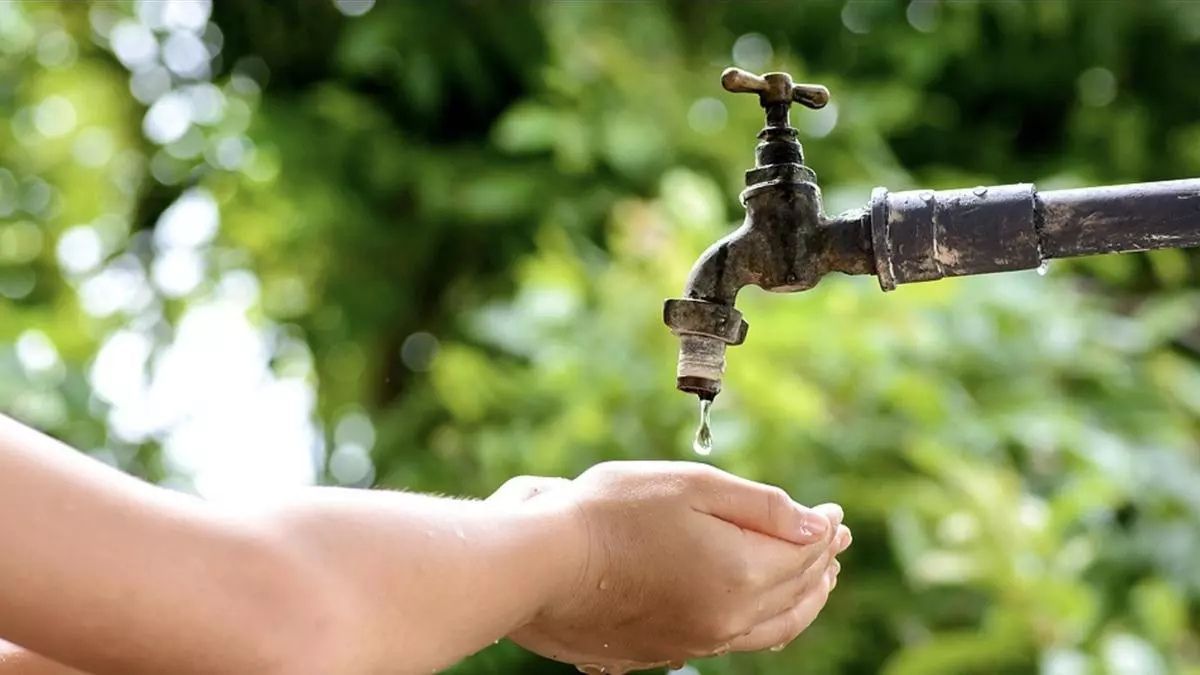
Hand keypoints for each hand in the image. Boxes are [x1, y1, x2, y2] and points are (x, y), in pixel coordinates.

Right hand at [501, 462, 850, 672]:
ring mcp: (698, 641)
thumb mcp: (691, 486)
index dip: (824, 529)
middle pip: (796, 593)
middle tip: (833, 541)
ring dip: (802, 599)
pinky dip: (766, 620)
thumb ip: (761, 507)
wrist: (542, 566)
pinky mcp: (669, 650)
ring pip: (773, 627)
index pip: (805, 553)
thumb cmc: (610, 513)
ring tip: (815, 578)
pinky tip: (760, 606)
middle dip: (821, 564)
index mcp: (740, 574)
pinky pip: (738, 641)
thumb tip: (816, 524)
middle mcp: (728, 619)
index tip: (834, 512)